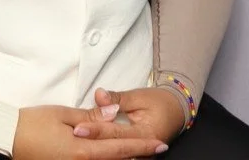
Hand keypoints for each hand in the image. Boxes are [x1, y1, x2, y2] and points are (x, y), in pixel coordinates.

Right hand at [13, 102, 168, 159]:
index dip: (142, 147)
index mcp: (83, 151)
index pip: (120, 148)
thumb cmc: (33, 124)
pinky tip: (112, 155)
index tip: (160, 145)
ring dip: (122, 158)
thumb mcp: (63, 114)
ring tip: (139, 152)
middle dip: (136, 156)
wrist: (8, 139)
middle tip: (155, 149)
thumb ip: (91, 116)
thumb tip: (112, 112)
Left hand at [71, 87, 185, 153]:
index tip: (77, 128)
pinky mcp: (136, 156)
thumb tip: (99, 95)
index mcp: (145, 135)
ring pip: (114, 156)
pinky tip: (89, 149)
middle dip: (92, 142)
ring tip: (76, 144)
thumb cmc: (158, 101)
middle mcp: (143, 151)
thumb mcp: (139, 96)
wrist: (176, 111)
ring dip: (96, 149)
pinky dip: (104, 152)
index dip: (96, 130)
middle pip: (112, 148)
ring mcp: (140, 156)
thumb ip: (118, 98)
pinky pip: (118, 156)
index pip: (115, 133)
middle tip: (73, 135)